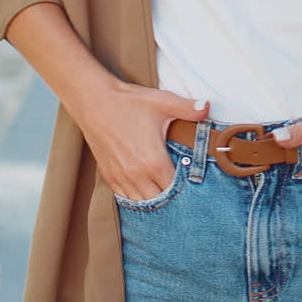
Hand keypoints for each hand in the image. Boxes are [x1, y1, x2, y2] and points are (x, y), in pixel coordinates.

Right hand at [79, 81, 210, 201]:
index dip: (184, 189)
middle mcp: (136, 174)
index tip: (190, 183)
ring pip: (139, 201)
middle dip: (169, 196)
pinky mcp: (107, 174)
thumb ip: (189, 108)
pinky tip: (142, 186)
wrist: (93, 100)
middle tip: (178, 188)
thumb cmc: (128, 102)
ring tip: (161, 188)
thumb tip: (207, 108)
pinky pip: (123, 195)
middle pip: (157, 200)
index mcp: (153, 161)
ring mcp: (120, 176)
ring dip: (151, 197)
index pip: (173, 189)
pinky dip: (134, 195)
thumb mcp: (163, 102)